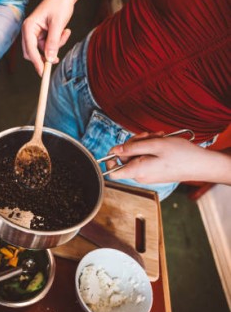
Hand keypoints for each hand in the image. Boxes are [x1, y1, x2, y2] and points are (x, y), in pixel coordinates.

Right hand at [22, 0, 85, 74]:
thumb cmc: (60, 3)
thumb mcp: (58, 24)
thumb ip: (53, 42)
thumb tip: (50, 59)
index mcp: (29, 26)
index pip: (30, 49)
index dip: (36, 62)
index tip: (43, 72)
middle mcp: (30, 30)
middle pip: (32, 52)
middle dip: (46, 55)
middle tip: (57, 59)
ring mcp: (36, 32)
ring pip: (43, 50)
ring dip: (56, 46)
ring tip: (65, 33)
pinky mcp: (43, 34)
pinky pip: (49, 45)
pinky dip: (58, 42)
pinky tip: (65, 31)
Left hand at [106, 132, 230, 183]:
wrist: (202, 164)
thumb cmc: (182, 155)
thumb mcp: (155, 145)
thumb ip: (132, 148)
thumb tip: (114, 150)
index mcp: (138, 171)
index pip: (112, 173)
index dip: (109, 159)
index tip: (116, 147)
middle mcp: (140, 175)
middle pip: (125, 157)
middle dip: (134, 143)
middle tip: (147, 135)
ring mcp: (147, 173)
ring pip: (136, 154)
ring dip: (144, 142)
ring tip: (158, 137)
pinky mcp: (153, 170)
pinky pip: (145, 157)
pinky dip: (151, 147)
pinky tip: (161, 141)